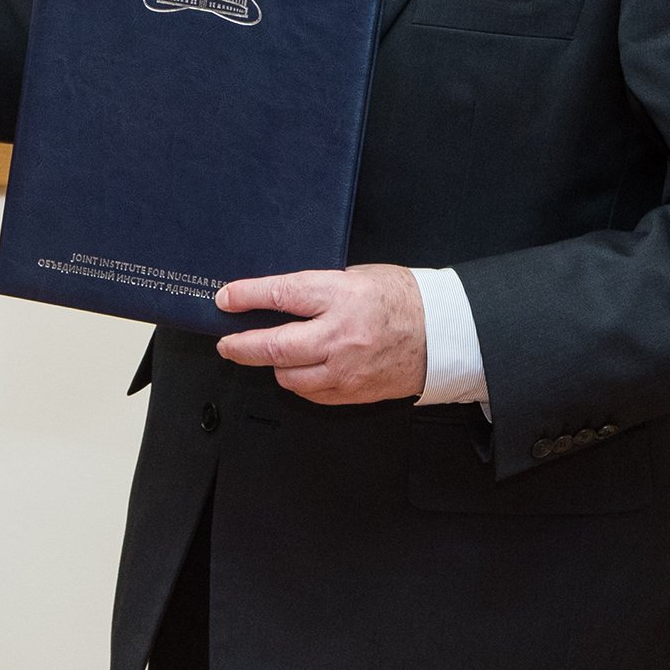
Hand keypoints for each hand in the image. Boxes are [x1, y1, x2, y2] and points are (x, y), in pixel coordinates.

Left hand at [213, 265, 427, 404]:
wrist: (444, 334)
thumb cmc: (404, 299)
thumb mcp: (358, 276)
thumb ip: (319, 289)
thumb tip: (278, 298)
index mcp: (342, 296)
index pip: (281, 295)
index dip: (247, 296)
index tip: (225, 298)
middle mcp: (340, 335)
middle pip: (276, 346)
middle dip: (242, 346)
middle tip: (226, 343)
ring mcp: (346, 369)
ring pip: (289, 376)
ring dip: (273, 365)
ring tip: (270, 354)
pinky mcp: (353, 392)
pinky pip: (310, 393)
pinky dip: (299, 382)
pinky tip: (301, 369)